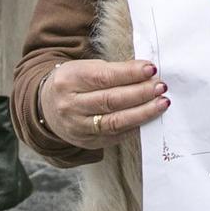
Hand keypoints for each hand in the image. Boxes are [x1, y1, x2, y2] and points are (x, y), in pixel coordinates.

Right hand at [39, 58, 168, 147]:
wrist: (47, 106)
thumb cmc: (74, 82)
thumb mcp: (85, 68)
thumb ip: (113, 71)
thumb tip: (147, 73)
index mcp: (69, 80)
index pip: (103, 77)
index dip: (129, 73)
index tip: (151, 68)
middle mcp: (70, 106)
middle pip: (110, 100)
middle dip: (140, 93)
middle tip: (161, 87)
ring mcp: (77, 127)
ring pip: (114, 122)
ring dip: (142, 113)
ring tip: (161, 103)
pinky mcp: (87, 142)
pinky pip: (114, 136)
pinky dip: (134, 126)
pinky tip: (148, 118)